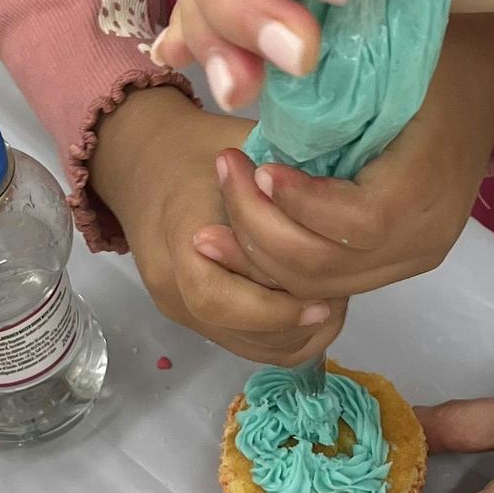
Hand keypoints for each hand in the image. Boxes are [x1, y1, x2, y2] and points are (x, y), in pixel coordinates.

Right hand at [89, 86, 344, 363]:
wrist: (146, 160)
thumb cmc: (203, 147)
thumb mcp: (246, 146)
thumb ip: (288, 182)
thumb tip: (347, 209)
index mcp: (180, 229)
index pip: (218, 297)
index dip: (277, 308)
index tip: (329, 298)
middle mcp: (170, 279)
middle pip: (238, 330)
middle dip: (298, 322)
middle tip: (342, 296)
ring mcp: (176, 302)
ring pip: (248, 346)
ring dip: (295, 332)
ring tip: (331, 299)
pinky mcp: (189, 315)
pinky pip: (244, 343)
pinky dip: (282, 336)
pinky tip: (309, 306)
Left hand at [190, 14, 493, 297]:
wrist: (482, 91)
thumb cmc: (432, 68)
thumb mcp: (390, 67)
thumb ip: (332, 97)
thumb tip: (258, 97)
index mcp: (428, 185)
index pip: (358, 222)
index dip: (299, 205)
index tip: (258, 166)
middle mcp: (424, 237)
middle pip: (328, 266)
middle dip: (259, 229)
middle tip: (223, 172)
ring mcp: (413, 258)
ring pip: (319, 286)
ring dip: (257, 255)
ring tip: (213, 216)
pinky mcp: (397, 265)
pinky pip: (328, 283)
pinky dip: (278, 266)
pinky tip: (241, 237)